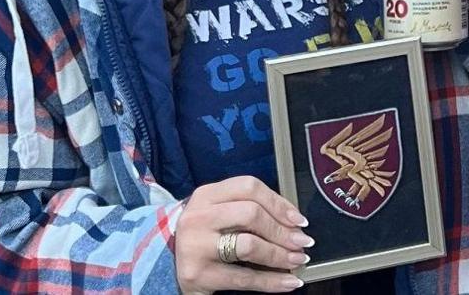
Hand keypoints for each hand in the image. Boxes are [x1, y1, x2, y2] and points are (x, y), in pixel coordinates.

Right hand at [174, 176, 313, 293]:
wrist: (166, 263)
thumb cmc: (204, 235)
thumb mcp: (219, 212)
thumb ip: (248, 208)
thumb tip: (293, 222)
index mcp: (206, 195)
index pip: (249, 187)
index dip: (279, 203)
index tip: (298, 220)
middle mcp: (198, 216)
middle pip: (251, 214)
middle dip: (282, 230)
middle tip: (302, 242)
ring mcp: (195, 245)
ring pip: (249, 245)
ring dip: (280, 255)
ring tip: (297, 260)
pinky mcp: (198, 274)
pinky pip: (244, 278)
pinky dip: (272, 281)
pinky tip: (290, 282)